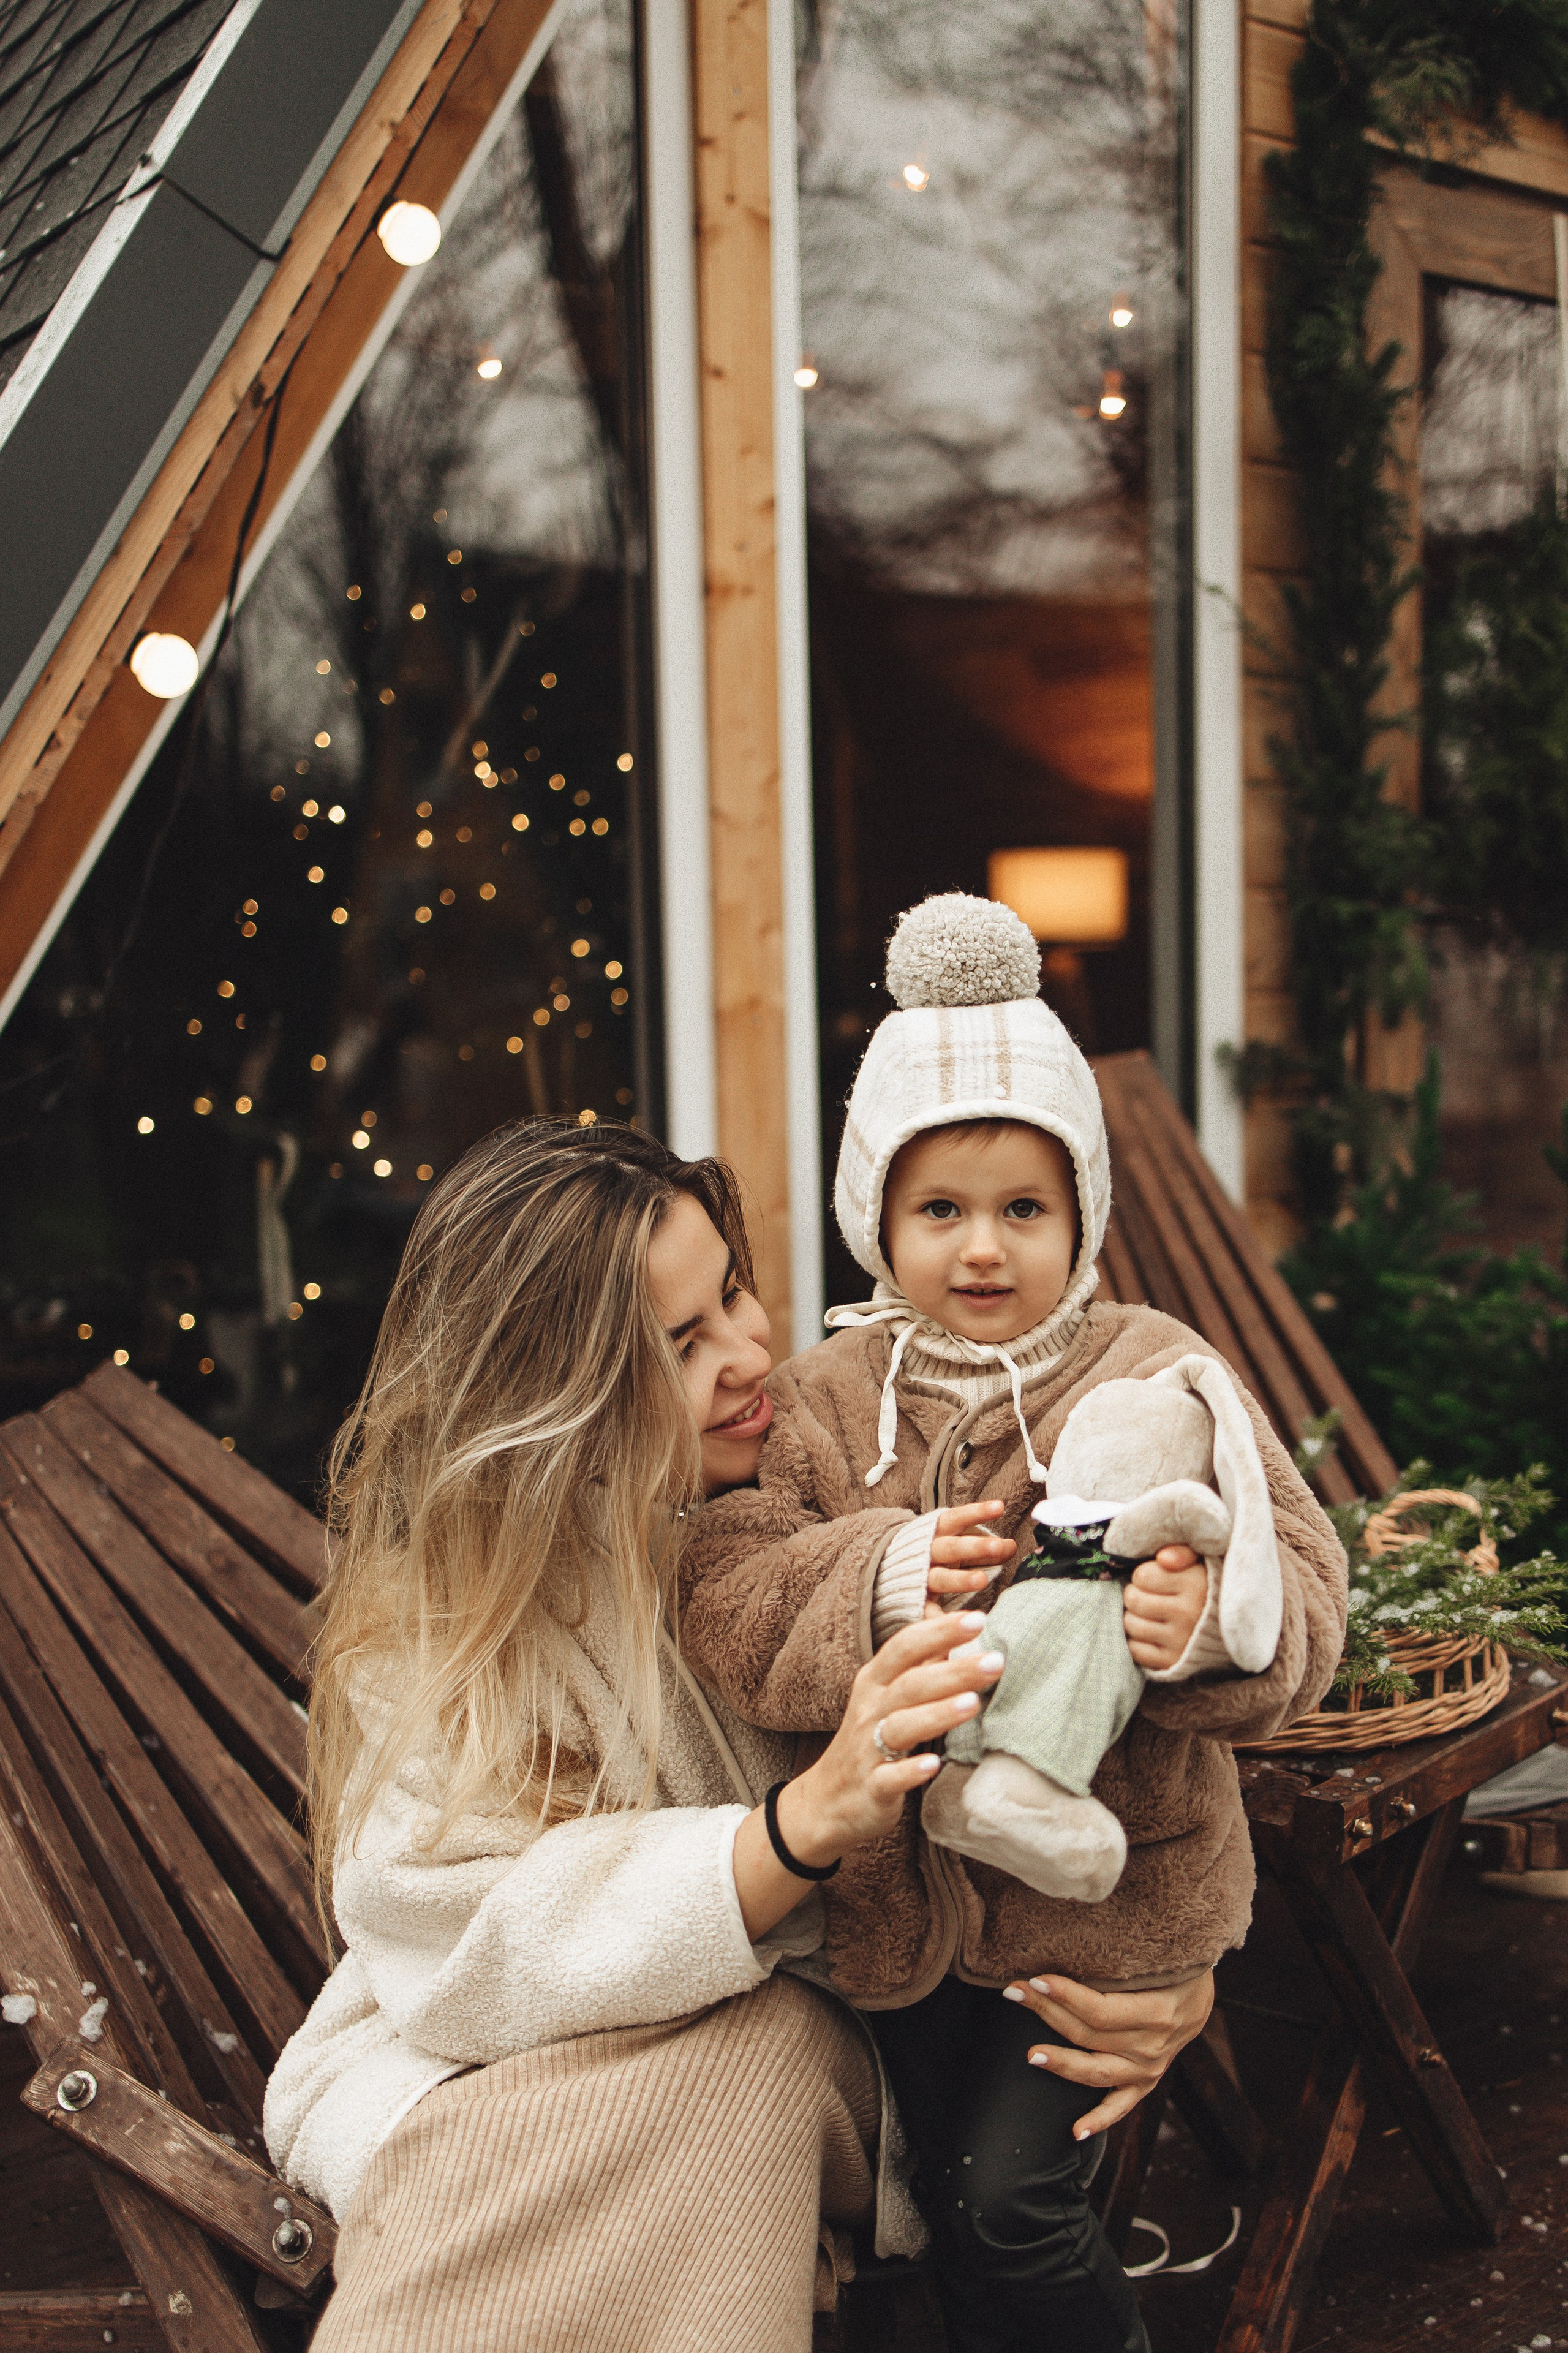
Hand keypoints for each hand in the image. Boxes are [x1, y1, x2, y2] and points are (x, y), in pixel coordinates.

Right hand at [731, 1614, 1005, 1939]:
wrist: (827, 1801)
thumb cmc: (870, 1739)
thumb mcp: (888, 1696)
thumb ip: (922, 1666)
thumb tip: (960, 1629)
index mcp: (875, 1681)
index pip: (906, 1646)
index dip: (940, 1631)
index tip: (978, 1618)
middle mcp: (870, 1709)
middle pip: (911, 1683)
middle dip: (954, 1671)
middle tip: (996, 1661)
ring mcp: (867, 1748)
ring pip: (902, 1725)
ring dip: (937, 1713)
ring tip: (973, 1703)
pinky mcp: (871, 1787)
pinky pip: (889, 1777)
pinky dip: (909, 1771)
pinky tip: (933, 1766)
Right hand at [925, 1500, 1015, 1609]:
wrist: (883, 1571)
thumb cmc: (929, 1556)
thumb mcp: (953, 1546)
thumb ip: (982, 1547)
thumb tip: (1011, 1546)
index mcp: (934, 1533)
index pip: (956, 1519)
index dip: (976, 1513)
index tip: (1000, 1507)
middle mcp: (926, 1553)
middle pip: (950, 1547)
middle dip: (975, 1547)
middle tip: (999, 1546)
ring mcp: (919, 1578)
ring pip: (940, 1577)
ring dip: (960, 1578)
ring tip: (983, 1580)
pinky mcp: (914, 1601)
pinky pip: (927, 1609)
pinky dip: (938, 1616)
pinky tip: (958, 1620)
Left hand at [1001, 1968, 1215, 2137]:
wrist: (1201, 1993)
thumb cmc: (1174, 1963)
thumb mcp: (1160, 1955)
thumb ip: (1126, 1958)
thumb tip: (1075, 1937)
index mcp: (1159, 2012)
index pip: (1102, 2010)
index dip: (1066, 1996)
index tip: (1036, 1978)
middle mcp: (1153, 2046)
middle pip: (1090, 2035)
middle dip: (1048, 2012)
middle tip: (1014, 1993)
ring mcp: (1149, 2069)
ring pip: (1096, 2072)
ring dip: (1061, 2064)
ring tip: (1030, 2054)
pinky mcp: (1145, 2083)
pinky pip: (1121, 2106)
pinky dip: (1099, 2120)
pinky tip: (1075, 2132)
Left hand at [1123, 1545, 1207, 1670]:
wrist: (1231, 1628)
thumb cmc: (1207, 1589)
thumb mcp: (1201, 1563)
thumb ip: (1182, 1552)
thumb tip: (1163, 1558)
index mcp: (1195, 1585)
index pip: (1143, 1575)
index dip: (1143, 1574)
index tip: (1153, 1578)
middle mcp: (1188, 1614)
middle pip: (1133, 1599)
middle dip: (1134, 1594)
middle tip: (1146, 1595)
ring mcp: (1180, 1640)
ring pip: (1131, 1625)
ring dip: (1133, 1616)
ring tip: (1146, 1612)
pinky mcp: (1173, 1662)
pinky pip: (1136, 1650)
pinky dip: (1136, 1641)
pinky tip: (1148, 1632)